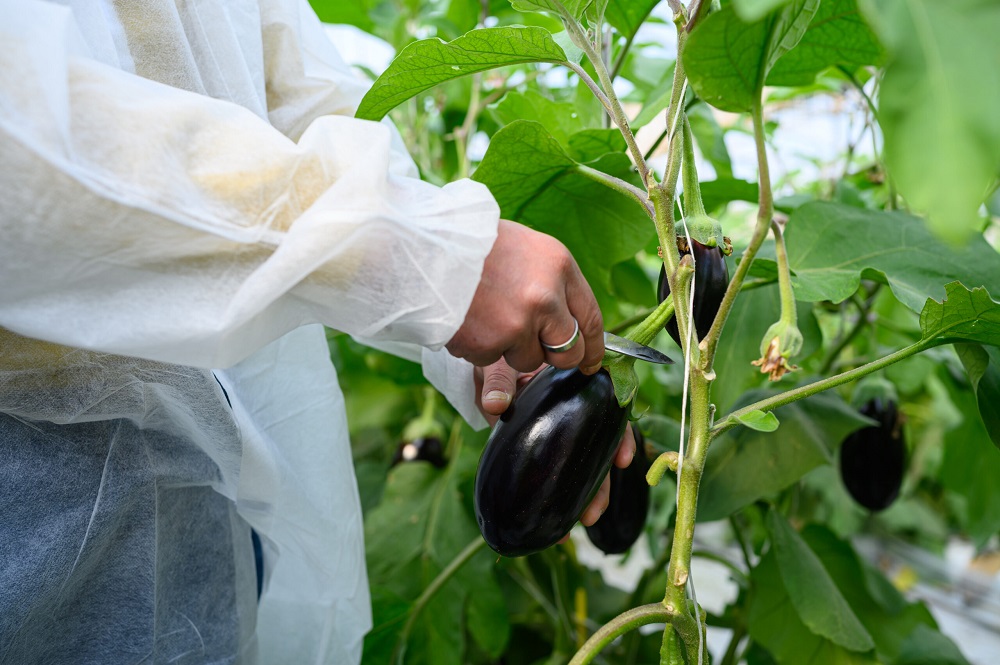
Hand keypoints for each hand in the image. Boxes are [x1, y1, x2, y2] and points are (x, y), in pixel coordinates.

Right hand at [447, 220, 603, 374]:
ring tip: (484, 316)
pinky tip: (464, 319)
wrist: (420, 246)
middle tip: (532, 347)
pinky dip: (477, 347)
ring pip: (528, 360)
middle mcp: (546, 296)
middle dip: (553, 356)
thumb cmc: (469, 243)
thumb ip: (549, 280)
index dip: (593, 346)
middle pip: (568, 350)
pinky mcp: (490, 343)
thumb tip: (566, 318)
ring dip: (508, 349)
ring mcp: (519, 323)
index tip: (590, 363)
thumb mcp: (522, 246)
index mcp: (559, 265)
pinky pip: (490, 360)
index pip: (591, 317)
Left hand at [474, 357, 635, 528]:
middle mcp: (575, 410)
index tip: (623, 460)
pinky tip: (565, 519)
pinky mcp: (546, 447)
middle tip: (594, 513)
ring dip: (588, 494)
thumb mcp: (500, 365)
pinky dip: (565, 495)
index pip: (609, 409)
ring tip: (584, 522)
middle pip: (599, 446)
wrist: (482, 368)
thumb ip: (499, 381)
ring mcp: (562, 430)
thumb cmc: (498, 360)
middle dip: (602, 482)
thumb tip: (496, 405)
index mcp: (572, 385)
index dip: (619, 435)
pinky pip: (559, 471)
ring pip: (584, 462)